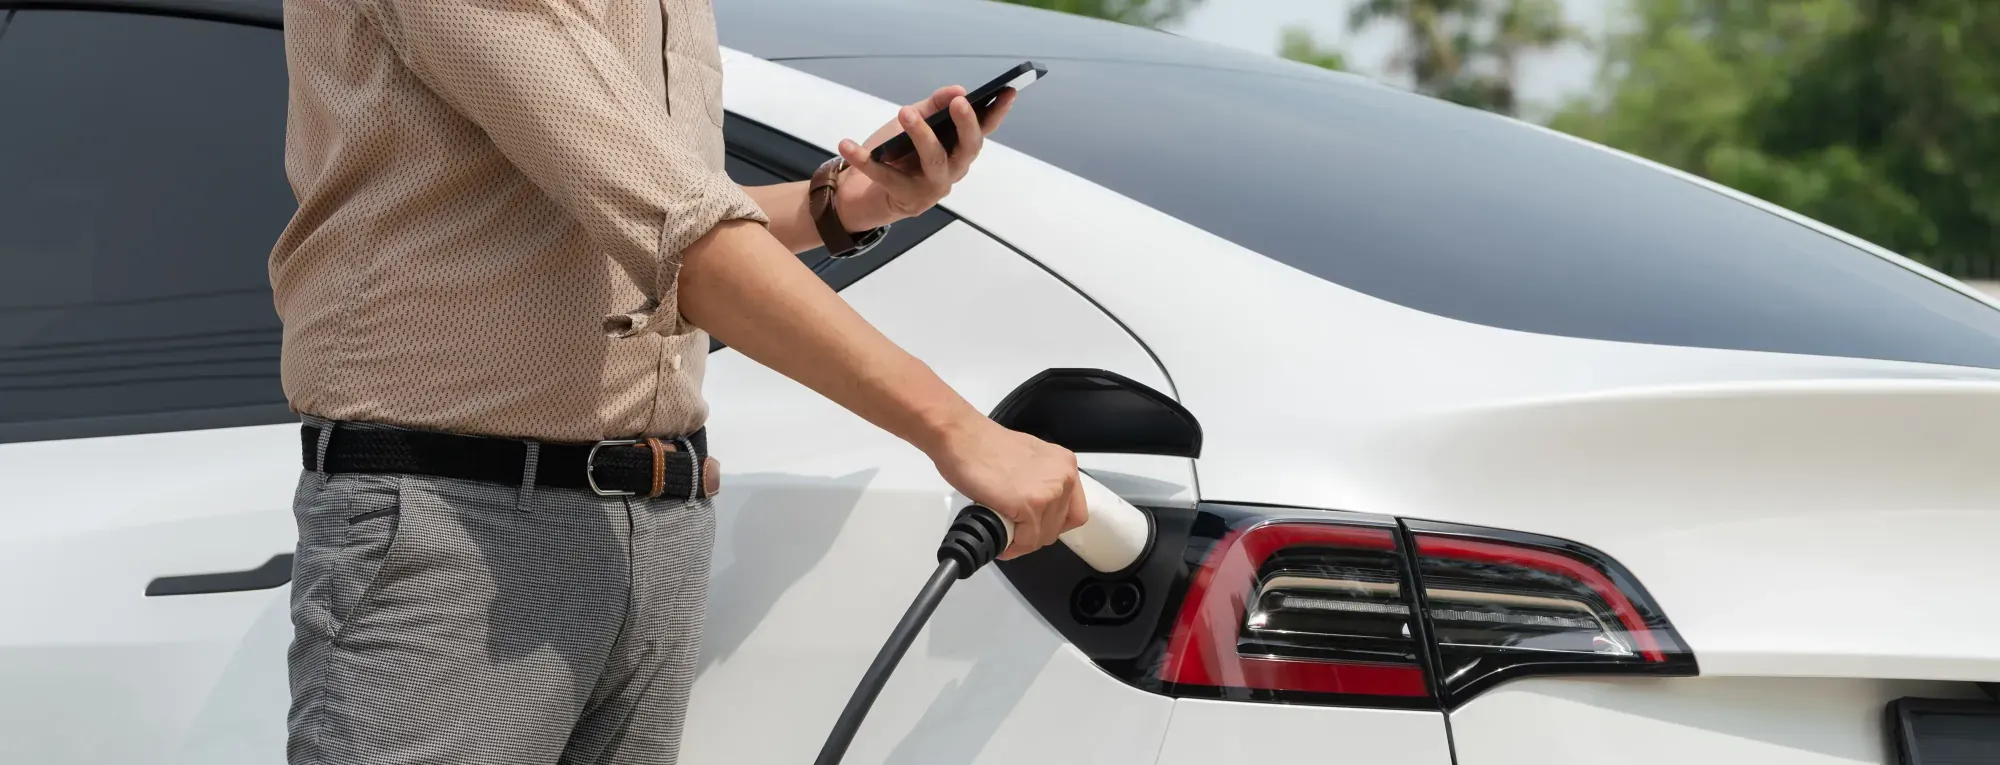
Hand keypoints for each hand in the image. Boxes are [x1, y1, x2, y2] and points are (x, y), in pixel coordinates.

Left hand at [833, 84, 1017, 229]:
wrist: (860, 192)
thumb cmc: (894, 154)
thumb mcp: (912, 124)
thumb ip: (933, 107)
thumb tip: (957, 90)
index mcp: (957, 151)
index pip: (983, 130)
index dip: (997, 112)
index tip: (1009, 90)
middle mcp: (952, 171)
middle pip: (967, 149)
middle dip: (965, 125)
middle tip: (958, 102)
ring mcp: (931, 188)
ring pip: (933, 161)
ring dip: (921, 135)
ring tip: (905, 112)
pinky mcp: (905, 200)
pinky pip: (885, 176)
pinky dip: (864, 159)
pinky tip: (847, 144)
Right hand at [928, 418, 1086, 560]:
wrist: (962, 436)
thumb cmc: (984, 445)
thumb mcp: (1028, 459)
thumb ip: (1040, 481)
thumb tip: (1035, 508)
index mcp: (1065, 464)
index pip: (1074, 511)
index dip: (1053, 524)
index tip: (1035, 528)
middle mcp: (1063, 477)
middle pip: (1058, 526)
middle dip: (1034, 535)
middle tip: (1013, 535)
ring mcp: (1049, 492)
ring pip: (1043, 536)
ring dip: (1022, 542)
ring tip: (1004, 534)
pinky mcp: (1029, 505)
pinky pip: (1026, 539)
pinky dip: (1013, 545)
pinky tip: (1001, 540)